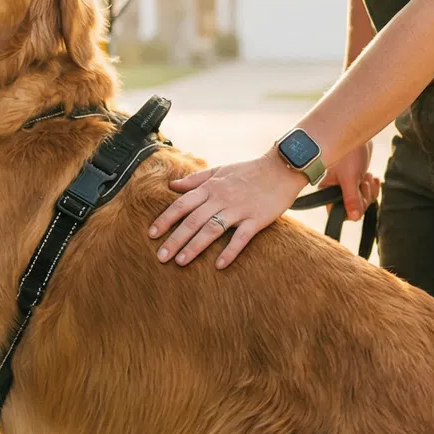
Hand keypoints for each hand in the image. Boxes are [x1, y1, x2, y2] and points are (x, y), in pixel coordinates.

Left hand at [148, 151, 307, 269]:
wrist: (282, 167)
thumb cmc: (248, 170)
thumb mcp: (219, 170)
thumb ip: (195, 180)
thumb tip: (172, 186)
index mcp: (210, 188)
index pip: (182, 204)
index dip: (165, 219)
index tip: (151, 234)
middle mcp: (221, 198)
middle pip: (193, 221)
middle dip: (174, 239)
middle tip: (160, 257)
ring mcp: (239, 209)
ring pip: (212, 229)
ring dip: (195, 247)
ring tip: (180, 262)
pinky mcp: (257, 219)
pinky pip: (241, 237)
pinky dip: (230, 251)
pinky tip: (219, 266)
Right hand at [319, 139, 380, 219]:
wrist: (358, 136)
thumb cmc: (349, 154)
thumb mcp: (350, 178)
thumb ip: (351, 198)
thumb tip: (353, 217)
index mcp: (327, 191)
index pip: (338, 212)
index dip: (352, 209)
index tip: (359, 197)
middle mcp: (335, 191)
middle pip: (353, 208)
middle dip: (363, 197)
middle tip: (363, 183)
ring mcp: (347, 187)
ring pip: (362, 201)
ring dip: (369, 190)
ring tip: (367, 176)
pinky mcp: (357, 182)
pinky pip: (368, 193)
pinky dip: (372, 187)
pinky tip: (372, 177)